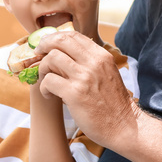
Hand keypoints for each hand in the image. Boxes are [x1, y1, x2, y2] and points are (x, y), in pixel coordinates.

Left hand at [34, 31, 138, 149]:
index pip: (73, 35)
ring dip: (43, 69)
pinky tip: (49, 95)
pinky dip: (44, 88)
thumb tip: (66, 53)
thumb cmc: (113, 104)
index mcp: (102, 56)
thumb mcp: (107, 74)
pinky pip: (49, 81)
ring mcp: (84, 77)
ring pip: (51, 59)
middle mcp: (94, 62)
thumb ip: (91, 62)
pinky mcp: (75, 93)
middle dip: (43, 46)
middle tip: (38, 56)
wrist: (123, 127)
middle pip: (60, 41)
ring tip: (47, 81)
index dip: (55, 38)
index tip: (46, 46)